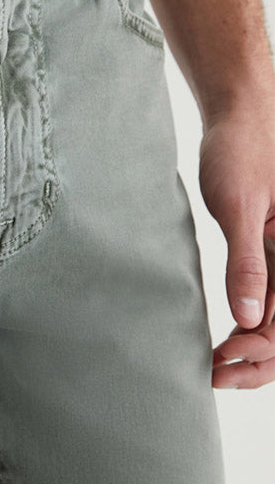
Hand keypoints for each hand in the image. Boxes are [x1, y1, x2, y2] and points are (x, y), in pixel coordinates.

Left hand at [199, 104, 274, 389]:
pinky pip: (272, 296)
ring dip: (255, 346)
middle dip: (260, 359)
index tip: (225, 358)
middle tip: (215, 373)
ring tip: (215, 363)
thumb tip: (249, 319)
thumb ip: (246, 263)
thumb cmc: (241, 148)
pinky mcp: (274, 247)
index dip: (264, 350)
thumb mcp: (239, 207)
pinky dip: (252, 321)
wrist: (239, 110)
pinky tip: (227, 336)